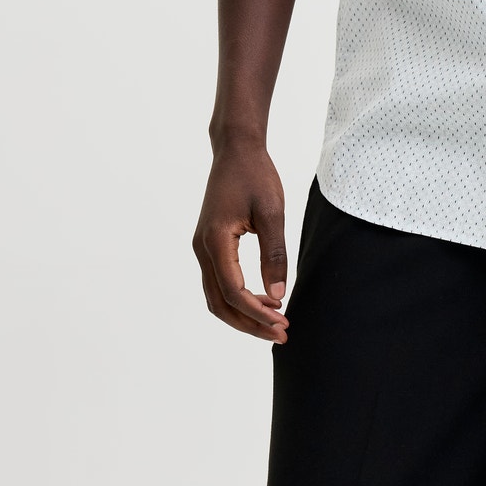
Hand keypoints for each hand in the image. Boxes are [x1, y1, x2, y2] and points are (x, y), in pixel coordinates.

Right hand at [193, 144, 289, 342]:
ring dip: (242, 314)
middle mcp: (202, 248)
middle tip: (281, 335)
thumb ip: (274, 254)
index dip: (257, 313)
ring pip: (216, 296)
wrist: (236, 150)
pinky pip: (218, 282)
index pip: (233, 291)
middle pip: (219, 303)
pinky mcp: (209, 244)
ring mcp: (202, 247)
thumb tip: (277, 296)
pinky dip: (237, 298)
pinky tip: (262, 300)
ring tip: (274, 322)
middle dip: (249, 324)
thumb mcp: (272, 212)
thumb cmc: (256, 175)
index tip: (283, 322)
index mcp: (215, 241)